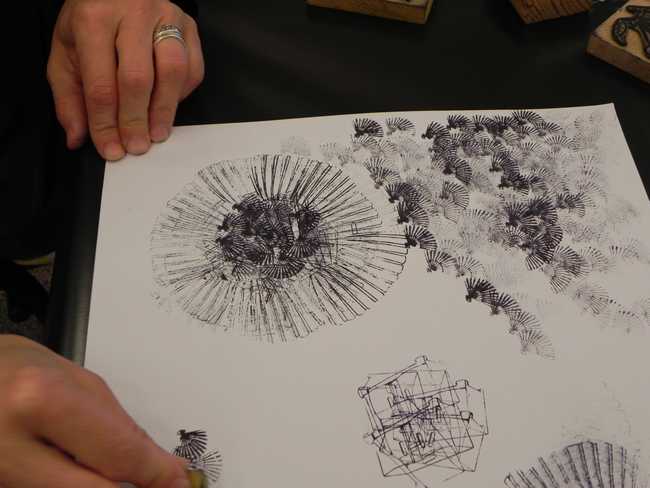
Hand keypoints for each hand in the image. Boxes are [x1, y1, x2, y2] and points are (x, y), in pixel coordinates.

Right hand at [0, 335, 188, 486]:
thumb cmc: (12, 370)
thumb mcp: (74, 381)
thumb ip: (117, 425)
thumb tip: (159, 465)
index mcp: (41, 401)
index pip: (118, 453)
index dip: (157, 473)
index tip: (178, 480)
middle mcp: (13, 448)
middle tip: (155, 480)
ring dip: (102, 485)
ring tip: (105, 461)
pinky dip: (75, 484)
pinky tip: (80, 467)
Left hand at [47, 0, 204, 160]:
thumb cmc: (91, 22)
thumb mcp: (66, 52)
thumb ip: (69, 97)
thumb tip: (77, 137)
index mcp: (93, 19)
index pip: (101, 83)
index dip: (106, 124)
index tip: (111, 150)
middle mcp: (133, 13)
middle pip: (138, 79)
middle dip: (136, 120)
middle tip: (136, 147)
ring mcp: (167, 17)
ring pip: (172, 72)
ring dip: (164, 110)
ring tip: (156, 134)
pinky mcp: (190, 27)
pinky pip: (193, 68)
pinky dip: (182, 94)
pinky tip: (167, 106)